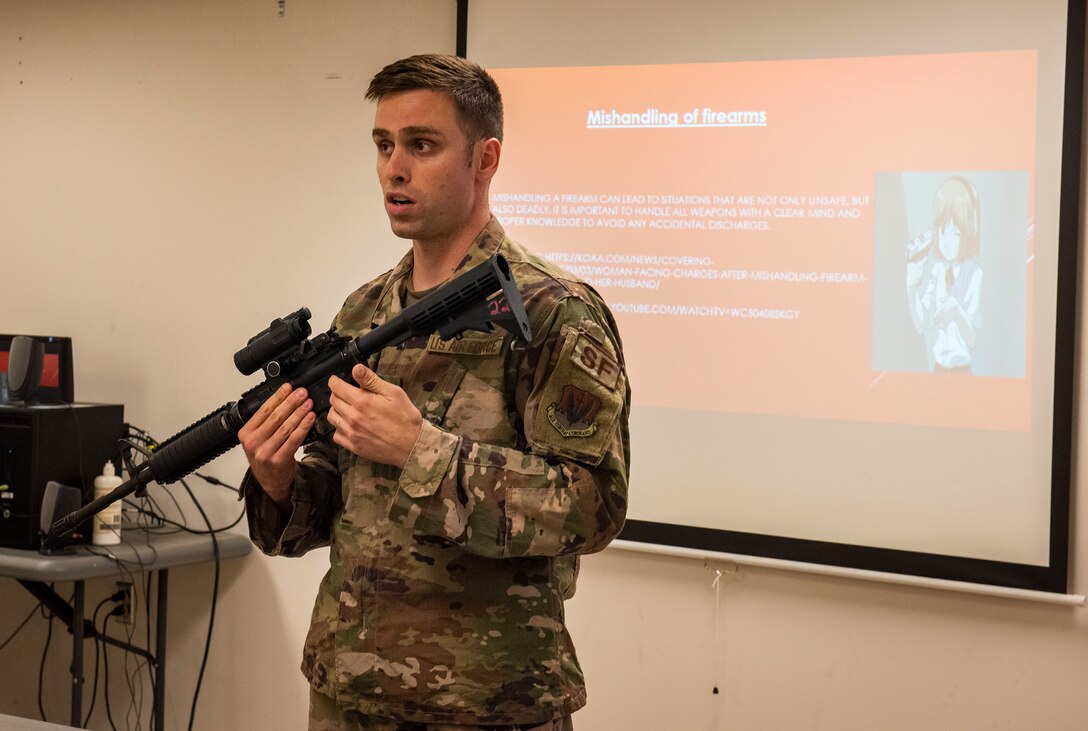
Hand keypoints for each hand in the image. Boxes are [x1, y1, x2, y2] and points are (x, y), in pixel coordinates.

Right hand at [238, 383, 314, 511]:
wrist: (270, 480)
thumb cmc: (265, 455)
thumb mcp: (258, 438)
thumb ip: (266, 421)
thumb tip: (285, 397)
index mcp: (245, 433)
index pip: (263, 410)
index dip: (278, 397)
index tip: (288, 387)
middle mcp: (253, 443)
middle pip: (275, 417)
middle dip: (290, 402)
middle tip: (302, 392)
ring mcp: (265, 452)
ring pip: (285, 428)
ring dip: (299, 413)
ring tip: (308, 403)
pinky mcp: (278, 460)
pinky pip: (294, 440)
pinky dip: (303, 427)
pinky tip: (310, 418)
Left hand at [327, 364, 422, 467]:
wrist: (411, 445)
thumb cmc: (405, 418)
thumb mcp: (393, 393)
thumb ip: (371, 380)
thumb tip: (356, 369)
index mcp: (362, 401)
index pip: (336, 387)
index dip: (335, 381)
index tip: (337, 381)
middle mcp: (353, 417)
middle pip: (333, 401)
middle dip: (338, 394)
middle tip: (348, 394)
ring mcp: (352, 433)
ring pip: (332, 417)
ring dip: (337, 410)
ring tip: (348, 409)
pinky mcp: (354, 446)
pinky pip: (336, 435)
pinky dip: (340, 429)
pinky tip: (350, 426)